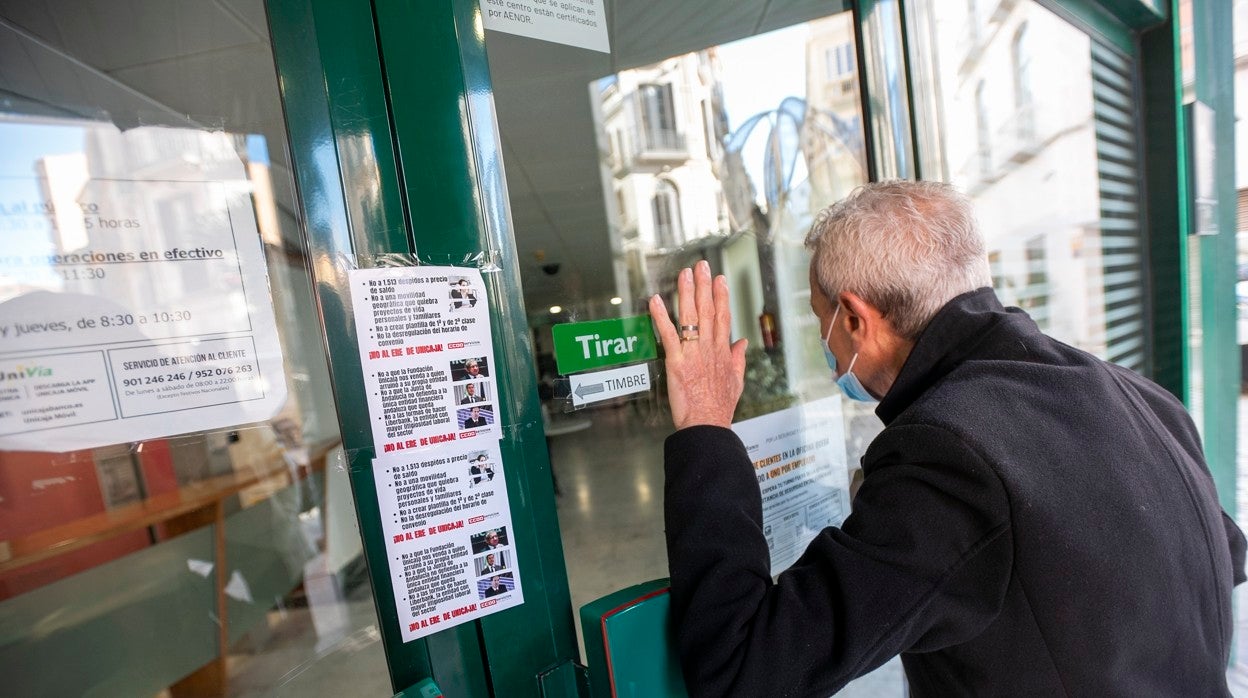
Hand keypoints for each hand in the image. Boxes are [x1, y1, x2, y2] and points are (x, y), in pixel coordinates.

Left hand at [648, 260, 747, 429]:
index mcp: (722, 352)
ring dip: (687, 293)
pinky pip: (668, 334)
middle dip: (704, 286)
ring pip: (690, 317)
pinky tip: (655, 301)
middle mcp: (709, 348)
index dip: (721, 296)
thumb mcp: (736, 382)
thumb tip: (741, 343)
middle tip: (701, 266)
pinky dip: (660, 317)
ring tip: (684, 274)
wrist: (707, 424)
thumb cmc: (719, 407)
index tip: (720, 279)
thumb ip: (738, 359)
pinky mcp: (677, 361)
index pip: (723, 317)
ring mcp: (693, 353)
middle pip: (708, 310)